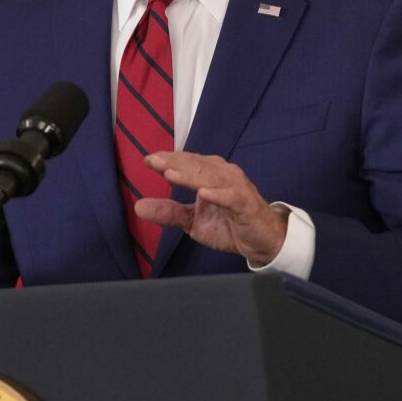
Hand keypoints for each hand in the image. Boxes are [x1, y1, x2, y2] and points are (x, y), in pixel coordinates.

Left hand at [135, 152, 287, 266]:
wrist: (263, 241)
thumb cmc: (230, 224)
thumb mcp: (193, 221)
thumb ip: (169, 212)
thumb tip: (138, 206)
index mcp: (210, 174)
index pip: (186, 163)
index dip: (168, 160)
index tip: (147, 160)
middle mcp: (223, 175)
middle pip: (196, 166)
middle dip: (174, 163)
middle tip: (153, 161)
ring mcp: (235, 188)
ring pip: (210, 178)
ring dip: (190, 176)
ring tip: (170, 174)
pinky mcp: (245, 205)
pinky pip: (231, 197)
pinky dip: (217, 195)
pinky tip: (203, 194)